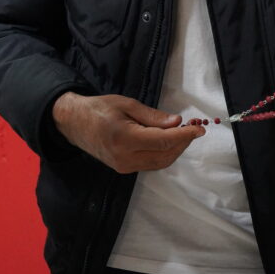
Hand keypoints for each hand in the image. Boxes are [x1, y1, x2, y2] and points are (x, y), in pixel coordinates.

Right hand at [52, 92, 204, 172]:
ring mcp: (124, 167)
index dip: (185, 135)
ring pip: (160, 162)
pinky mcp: (123, 169)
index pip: (163, 141)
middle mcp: (125, 158)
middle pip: (164, 155)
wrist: (74, 123)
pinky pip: (151, 163)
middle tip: (194, 127)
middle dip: (183, 142)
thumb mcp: (127, 104)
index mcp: (125, 138)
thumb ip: (152, 116)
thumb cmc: (99, 108)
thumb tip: (176, 122)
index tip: (200, 129)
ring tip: (184, 132)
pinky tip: (168, 140)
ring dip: (175, 149)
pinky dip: (164, 153)